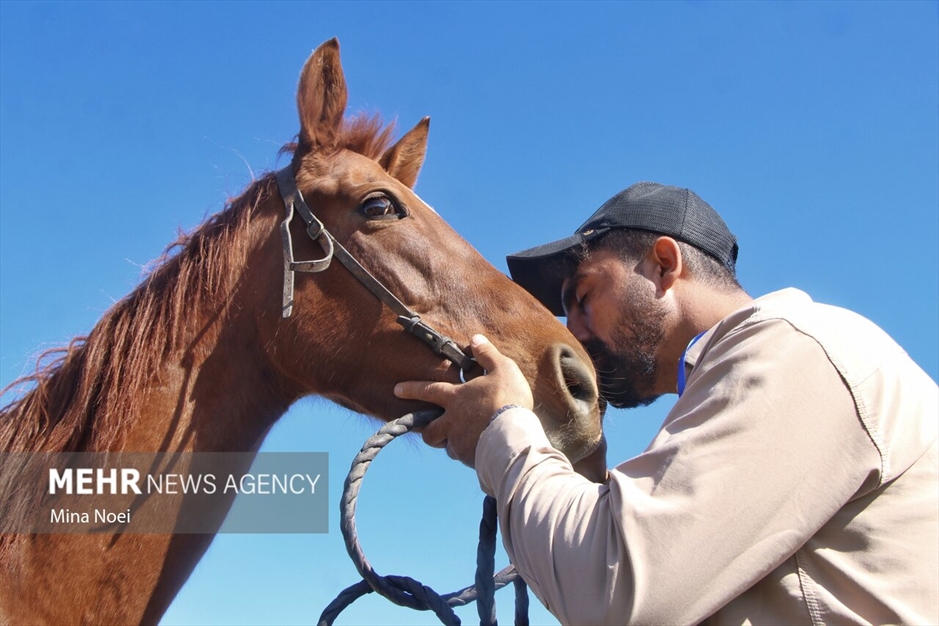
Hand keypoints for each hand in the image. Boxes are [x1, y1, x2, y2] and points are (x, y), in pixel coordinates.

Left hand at [394, 334, 533, 466]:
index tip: (397, 390)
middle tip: (430, 429)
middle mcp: (451, 421)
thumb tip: (475, 339)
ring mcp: (459, 442)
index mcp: (456, 398)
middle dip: (426, 430)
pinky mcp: (469, 458)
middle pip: (429, 430)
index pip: (428, 391)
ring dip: (448, 442)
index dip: (411, 389)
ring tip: (459, 440)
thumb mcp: (502, 369)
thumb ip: (487, 354)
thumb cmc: (508, 399)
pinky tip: (478, 449)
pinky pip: (463, 456)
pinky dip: (467, 453)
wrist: (513, 436)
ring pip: (445, 445)